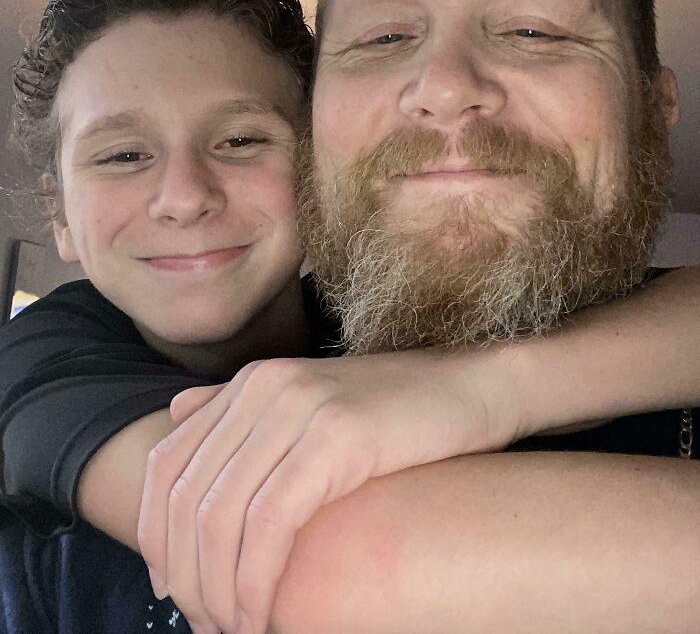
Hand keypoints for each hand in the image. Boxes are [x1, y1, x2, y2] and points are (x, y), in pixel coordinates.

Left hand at [138, 349, 520, 633]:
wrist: (476, 389)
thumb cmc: (397, 412)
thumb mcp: (312, 402)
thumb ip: (242, 407)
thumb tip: (177, 413)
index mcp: (252, 382)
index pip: (168, 463)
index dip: (155, 534)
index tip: (170, 589)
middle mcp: (264, 387)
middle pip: (186, 495)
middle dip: (184, 574)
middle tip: (203, 624)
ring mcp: (299, 407)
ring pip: (221, 515)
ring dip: (216, 589)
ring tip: (233, 629)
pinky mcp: (337, 436)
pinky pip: (270, 521)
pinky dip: (255, 578)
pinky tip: (262, 613)